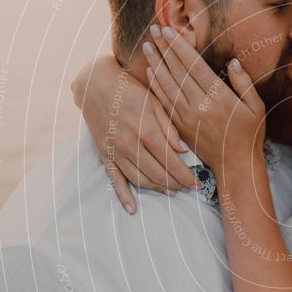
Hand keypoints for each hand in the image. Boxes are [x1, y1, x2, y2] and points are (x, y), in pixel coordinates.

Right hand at [72, 56, 197, 212]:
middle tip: (189, 189)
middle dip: (176, 184)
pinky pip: (114, 179)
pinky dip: (123, 195)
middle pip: (157, 173)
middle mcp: (130, 144)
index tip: (197, 183)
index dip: (185, 175)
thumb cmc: (130, 89)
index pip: (170, 161)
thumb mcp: (154, 101)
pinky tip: (132, 209)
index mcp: (146, 130)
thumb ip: (169, 127)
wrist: (95, 83)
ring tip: (172, 192)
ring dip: (157, 188)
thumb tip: (182, 151)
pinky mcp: (104, 154)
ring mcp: (115, 151)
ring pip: (140, 179)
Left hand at [142, 25, 265, 172]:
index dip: (180, 47)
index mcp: (219, 98)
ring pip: (167, 85)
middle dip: (164, 49)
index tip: (168, 31)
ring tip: (146, 46)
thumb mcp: (256, 108)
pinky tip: (149, 72)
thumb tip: (233, 62)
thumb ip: (244, 84)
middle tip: (152, 29)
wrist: (235, 167)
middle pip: (178, 71)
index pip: (194, 66)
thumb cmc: (249, 135)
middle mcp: (200, 106)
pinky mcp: (179, 127)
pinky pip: (164, 103)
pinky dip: (156, 86)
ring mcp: (187, 117)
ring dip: (155, 64)